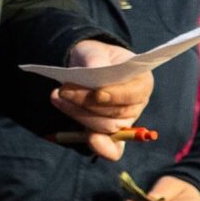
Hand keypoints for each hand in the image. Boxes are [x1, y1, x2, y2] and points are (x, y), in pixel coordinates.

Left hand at [51, 40, 155, 159]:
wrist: (86, 69)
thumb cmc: (95, 58)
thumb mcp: (93, 51)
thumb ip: (96, 59)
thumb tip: (96, 69)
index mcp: (141, 81)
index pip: (134, 93)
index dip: (116, 95)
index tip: (96, 93)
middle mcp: (137, 105)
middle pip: (116, 113)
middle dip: (86, 103)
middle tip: (62, 91)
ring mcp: (125, 122)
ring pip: (105, 126)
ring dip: (78, 114)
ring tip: (58, 98)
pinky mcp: (112, 135)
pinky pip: (113, 149)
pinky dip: (102, 148)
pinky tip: (90, 139)